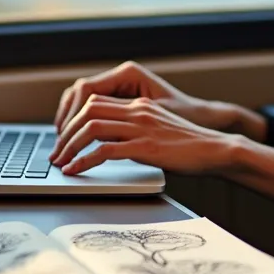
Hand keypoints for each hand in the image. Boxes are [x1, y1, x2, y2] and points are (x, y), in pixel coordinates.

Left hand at [50, 95, 244, 175]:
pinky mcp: (146, 147)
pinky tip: (76, 170)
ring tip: (61, 162)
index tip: (65, 139)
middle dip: (65, 133)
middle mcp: (137, 111)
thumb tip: (112, 144)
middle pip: (87, 112)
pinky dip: (84, 160)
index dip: (73, 119)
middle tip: (56, 153)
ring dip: (70, 146)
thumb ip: (136, 131)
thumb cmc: (191, 146)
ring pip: (91, 128)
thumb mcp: (159, 130)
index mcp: (139, 105)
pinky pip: (105, 150)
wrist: (217, 149)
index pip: (95, 102)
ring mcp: (141, 127)